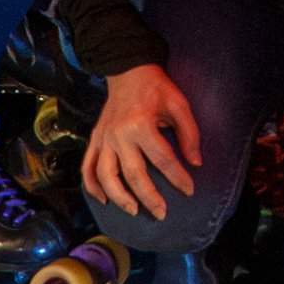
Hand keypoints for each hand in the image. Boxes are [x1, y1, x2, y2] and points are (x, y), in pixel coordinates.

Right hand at [82, 64, 200, 221]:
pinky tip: (103, 199)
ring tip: (134, 210)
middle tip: (162, 213)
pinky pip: (88, 167)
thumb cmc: (156, 88)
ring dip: (119, 197)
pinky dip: (92, 186)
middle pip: (134, 174)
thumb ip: (189, 133)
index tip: (189, 190)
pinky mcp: (95, 139)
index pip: (163, 159)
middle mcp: (119, 135)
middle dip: (149, 197)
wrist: (128, 70)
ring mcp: (104, 139)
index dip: (178, 177)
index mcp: (141, 124)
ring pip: (106, 176)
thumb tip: (196, 162)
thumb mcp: (179, 104)